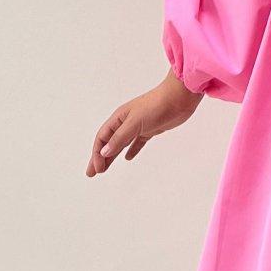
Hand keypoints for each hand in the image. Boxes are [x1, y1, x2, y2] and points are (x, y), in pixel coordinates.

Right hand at [85, 69, 202, 175]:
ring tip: (105, 169)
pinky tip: (128, 158)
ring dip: (112, 156)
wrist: (179, 97)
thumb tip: (103, 152)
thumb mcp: (135, 122)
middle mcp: (126, 122)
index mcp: (119, 118)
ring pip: (121, 144)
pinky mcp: (150, 129)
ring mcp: (138, 126)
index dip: (97, 154)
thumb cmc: (156, 105)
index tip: (97, 169)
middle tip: (91, 174)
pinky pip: (137, 142)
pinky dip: (132, 150)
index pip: (102, 138)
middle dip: (99, 158)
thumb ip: (120, 137)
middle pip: (108, 142)